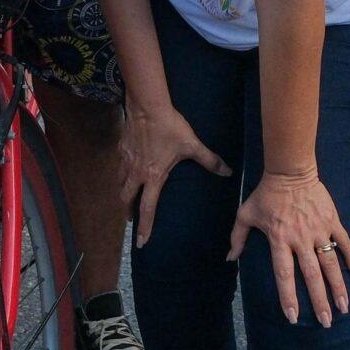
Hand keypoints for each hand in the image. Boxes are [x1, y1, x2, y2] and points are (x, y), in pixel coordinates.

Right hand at [119, 102, 229, 244]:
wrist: (147, 106)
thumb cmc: (170, 127)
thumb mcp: (192, 145)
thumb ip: (210, 160)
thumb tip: (229, 172)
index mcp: (154, 177)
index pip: (148, 208)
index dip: (145, 227)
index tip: (141, 242)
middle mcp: (137, 173)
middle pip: (127, 199)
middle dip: (129, 212)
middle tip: (132, 219)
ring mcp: (127, 161)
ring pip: (121, 184)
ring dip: (124, 194)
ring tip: (127, 199)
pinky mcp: (122, 148)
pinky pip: (119, 166)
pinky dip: (122, 173)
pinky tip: (126, 170)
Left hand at [228, 167, 349, 325]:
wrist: (290, 170)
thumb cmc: (266, 193)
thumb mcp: (246, 213)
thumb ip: (238, 237)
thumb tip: (230, 258)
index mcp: (279, 240)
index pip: (284, 275)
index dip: (288, 298)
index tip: (293, 318)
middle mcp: (300, 239)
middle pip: (311, 276)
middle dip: (319, 301)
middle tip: (326, 322)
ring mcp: (318, 230)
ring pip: (330, 263)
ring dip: (338, 287)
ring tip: (343, 307)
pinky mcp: (331, 220)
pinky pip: (343, 241)